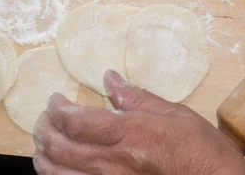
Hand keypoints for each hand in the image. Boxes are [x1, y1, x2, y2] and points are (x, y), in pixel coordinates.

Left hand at [32, 70, 244, 174]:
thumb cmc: (202, 151)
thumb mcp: (175, 114)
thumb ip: (139, 97)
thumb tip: (111, 79)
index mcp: (131, 135)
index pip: (76, 122)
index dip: (57, 109)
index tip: (55, 100)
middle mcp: (115, 163)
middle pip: (59, 148)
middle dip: (44, 129)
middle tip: (45, 118)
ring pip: (58, 174)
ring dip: (43, 156)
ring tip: (44, 142)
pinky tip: (57, 169)